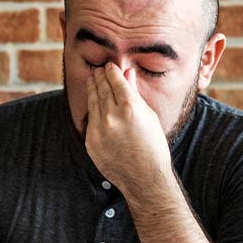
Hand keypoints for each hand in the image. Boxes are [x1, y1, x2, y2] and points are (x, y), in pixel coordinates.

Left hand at [85, 63, 172, 196]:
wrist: (143, 176)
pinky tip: (92, 101)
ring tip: (92, 79)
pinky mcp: (90, 141)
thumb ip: (135, 94)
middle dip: (100, 78)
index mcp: (130, 108)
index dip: (111, 72)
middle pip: (102, 90)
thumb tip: (127, 73)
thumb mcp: (149, 116)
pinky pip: (90, 120)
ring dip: (92, 89)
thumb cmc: (153, 146)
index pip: (116, 82)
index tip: (109, 66)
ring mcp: (98, 130)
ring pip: (92, 103)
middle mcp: (111, 117)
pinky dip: (91, 108)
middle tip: (98, 70)